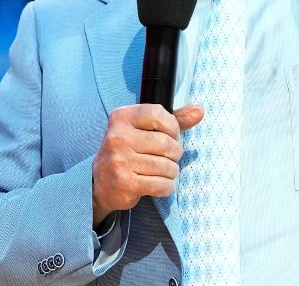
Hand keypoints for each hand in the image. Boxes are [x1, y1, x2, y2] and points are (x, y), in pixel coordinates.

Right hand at [92, 103, 203, 223]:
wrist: (99, 183)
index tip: (170, 135)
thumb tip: (199, 111)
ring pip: (166, 166)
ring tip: (163, 172)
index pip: (159, 114)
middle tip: (168, 158)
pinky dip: (166, 187)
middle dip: (175, 154)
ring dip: (171, 172)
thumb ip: (172, 120)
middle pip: (166, 143)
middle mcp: (117, 137)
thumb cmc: (127, 151)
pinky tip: (158, 185)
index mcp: (121, 117)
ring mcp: (119, 161)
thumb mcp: (143, 129)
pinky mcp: (124, 183)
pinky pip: (161, 185)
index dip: (172, 127)